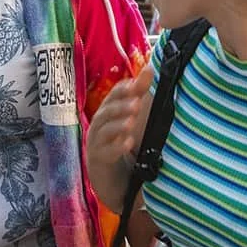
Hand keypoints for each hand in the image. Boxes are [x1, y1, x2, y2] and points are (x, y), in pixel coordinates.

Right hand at [85, 63, 154, 192]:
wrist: (114, 179)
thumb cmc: (123, 142)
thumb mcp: (133, 116)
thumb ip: (140, 93)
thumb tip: (150, 67)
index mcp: (107, 113)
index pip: (112, 97)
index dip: (122, 90)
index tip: (134, 85)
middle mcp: (99, 126)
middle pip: (105, 112)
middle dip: (119, 107)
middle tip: (136, 103)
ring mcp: (96, 144)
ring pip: (103, 131)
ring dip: (117, 125)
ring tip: (131, 122)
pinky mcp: (98, 162)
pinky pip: (105, 153)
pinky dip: (116, 147)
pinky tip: (128, 143)